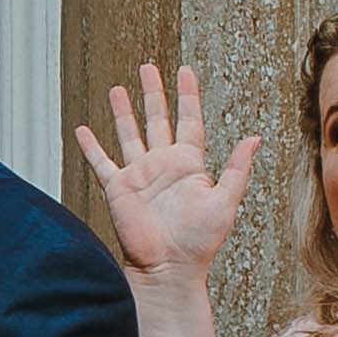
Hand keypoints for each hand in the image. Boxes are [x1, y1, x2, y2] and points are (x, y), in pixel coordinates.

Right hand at [73, 63, 257, 279]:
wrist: (167, 268)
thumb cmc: (199, 243)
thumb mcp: (225, 203)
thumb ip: (237, 170)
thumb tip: (254, 138)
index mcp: (189, 165)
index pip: (188, 120)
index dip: (187, 95)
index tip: (185, 71)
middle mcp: (163, 165)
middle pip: (157, 119)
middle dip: (153, 92)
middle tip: (148, 68)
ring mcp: (139, 175)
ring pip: (129, 134)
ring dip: (123, 112)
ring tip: (118, 89)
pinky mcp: (118, 189)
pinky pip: (101, 163)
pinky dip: (91, 147)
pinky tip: (83, 130)